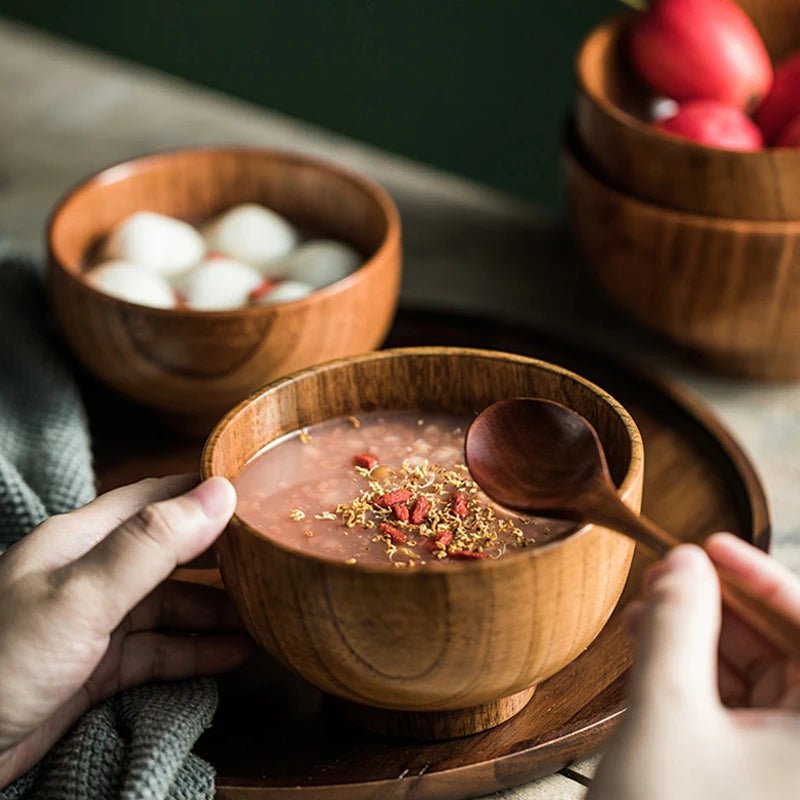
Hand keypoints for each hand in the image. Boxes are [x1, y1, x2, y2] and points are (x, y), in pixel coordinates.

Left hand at [0, 475, 251, 787]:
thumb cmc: (2, 662)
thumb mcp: (83, 596)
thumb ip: (152, 544)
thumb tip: (221, 492)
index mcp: (84, 539)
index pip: (157, 498)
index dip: (206, 492)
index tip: (259, 495)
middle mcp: (92, 574)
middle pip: (170, 553)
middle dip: (221, 556)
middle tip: (272, 560)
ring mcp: (94, 622)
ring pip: (169, 606)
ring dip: (216, 610)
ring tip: (264, 614)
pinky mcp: (94, 669)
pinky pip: (158, 652)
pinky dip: (196, 652)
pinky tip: (233, 654)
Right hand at [589, 533, 799, 799]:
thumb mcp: (667, 713)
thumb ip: (677, 624)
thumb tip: (683, 563)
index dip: (765, 579)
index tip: (713, 544)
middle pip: (791, 655)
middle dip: (726, 609)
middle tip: (673, 578)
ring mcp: (792, 773)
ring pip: (764, 683)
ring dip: (706, 641)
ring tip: (652, 613)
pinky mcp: (764, 786)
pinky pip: (743, 713)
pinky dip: (700, 678)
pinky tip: (658, 651)